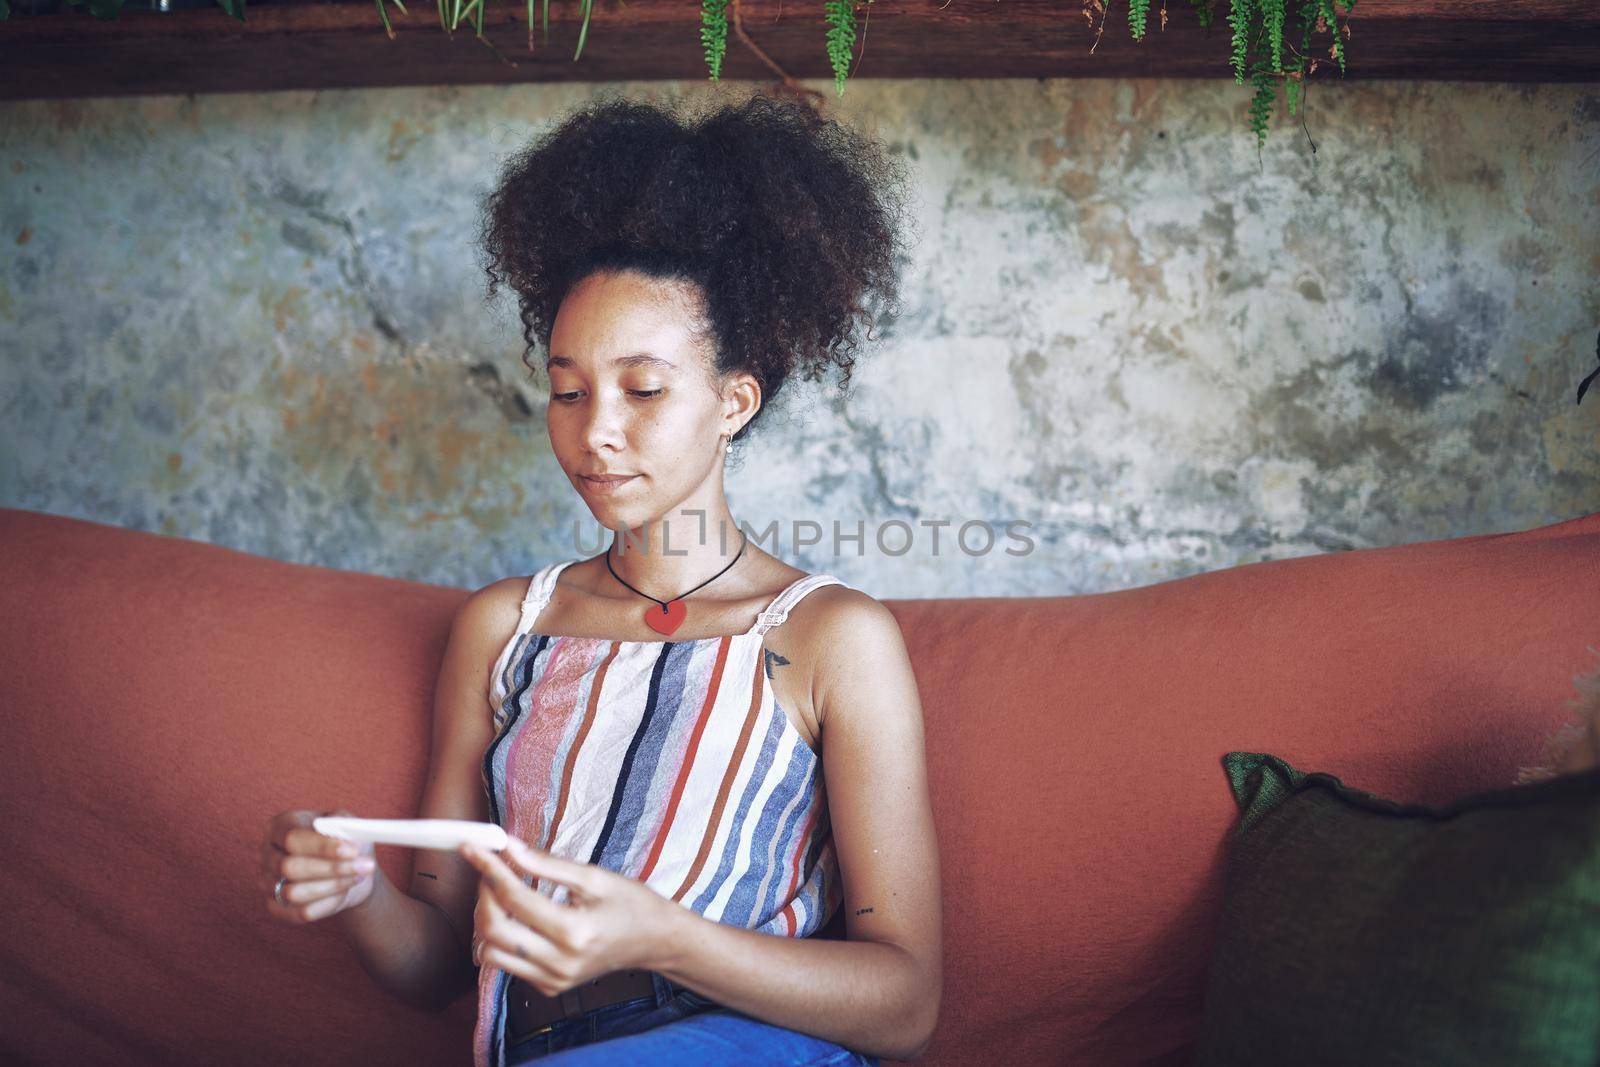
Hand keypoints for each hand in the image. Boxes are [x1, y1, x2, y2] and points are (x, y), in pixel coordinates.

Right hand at [260, 808, 378, 922]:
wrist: (348, 869)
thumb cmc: (344, 841)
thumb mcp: (347, 824)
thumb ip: (344, 823)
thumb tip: (344, 835)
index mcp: (278, 827)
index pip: (292, 838)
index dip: (322, 847)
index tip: (352, 851)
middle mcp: (266, 855)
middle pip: (290, 868)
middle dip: (331, 869)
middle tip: (365, 866)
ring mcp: (267, 883)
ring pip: (294, 893)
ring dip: (333, 886)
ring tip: (356, 876)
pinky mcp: (275, 908)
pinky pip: (300, 913)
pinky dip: (328, 904)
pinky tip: (343, 891)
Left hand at [460, 835, 677, 996]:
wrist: (654, 941)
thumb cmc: (630, 903)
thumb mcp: (593, 876)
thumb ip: (546, 864)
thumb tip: (508, 847)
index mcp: (574, 932)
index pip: (514, 898)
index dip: (489, 869)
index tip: (473, 847)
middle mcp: (560, 962)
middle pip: (493, 929)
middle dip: (483, 893)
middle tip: (490, 869)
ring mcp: (554, 980)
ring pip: (491, 953)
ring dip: (486, 919)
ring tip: (502, 894)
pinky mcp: (549, 987)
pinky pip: (508, 964)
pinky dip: (502, 938)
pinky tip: (518, 917)